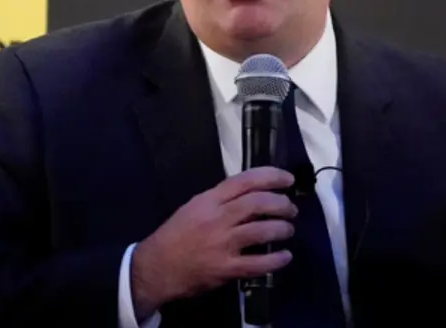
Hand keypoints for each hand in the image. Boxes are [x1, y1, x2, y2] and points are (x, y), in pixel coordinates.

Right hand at [130, 167, 297, 317]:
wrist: (155, 268)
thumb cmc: (175, 236)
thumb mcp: (194, 207)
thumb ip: (221, 200)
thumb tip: (253, 195)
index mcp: (209, 200)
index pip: (245, 180)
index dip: (271, 176)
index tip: (287, 179)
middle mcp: (218, 218)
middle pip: (258, 203)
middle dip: (282, 204)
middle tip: (291, 209)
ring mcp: (222, 244)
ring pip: (262, 230)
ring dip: (282, 229)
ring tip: (288, 230)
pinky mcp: (225, 269)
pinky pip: (258, 263)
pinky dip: (276, 259)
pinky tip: (285, 256)